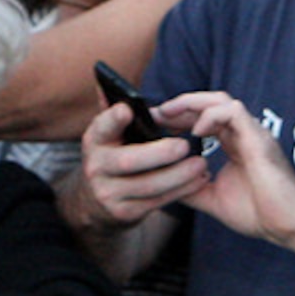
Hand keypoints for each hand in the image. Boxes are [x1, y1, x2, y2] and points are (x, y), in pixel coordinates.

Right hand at [76, 100, 207, 229]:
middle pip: (129, 161)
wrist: (97, 204)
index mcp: (93, 142)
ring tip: (200, 164)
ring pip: (148, 185)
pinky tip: (198, 180)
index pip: (101, 127)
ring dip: (178, 176)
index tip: (128, 110)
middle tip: (185, 146)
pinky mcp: (125, 213)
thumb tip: (105, 82)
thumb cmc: (112, 157)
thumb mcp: (106, 137)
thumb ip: (111, 113)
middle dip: (159, 154)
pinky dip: (181, 191)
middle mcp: (96, 168)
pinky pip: (157, 202)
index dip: (113, 119)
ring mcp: (108, 193)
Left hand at [155, 91, 294, 245]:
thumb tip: (162, 182)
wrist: (290, 226)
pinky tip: (197, 132)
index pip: (206, 118)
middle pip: (211, 103)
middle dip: (180, 105)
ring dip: (191, 103)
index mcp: (236, 145)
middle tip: (156, 114)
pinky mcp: (259, 139)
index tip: (156, 123)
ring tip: (169, 114)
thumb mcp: (212, 198)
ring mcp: (254, 134)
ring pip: (222, 100)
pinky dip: (212, 116)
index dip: (180, 116)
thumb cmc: (260, 214)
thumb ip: (190, 186)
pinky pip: (234, 112)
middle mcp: (245, 134)